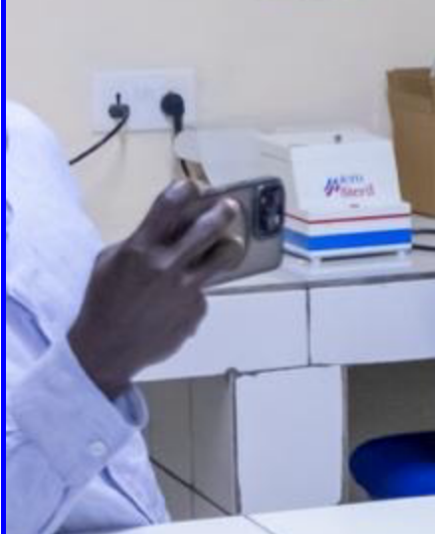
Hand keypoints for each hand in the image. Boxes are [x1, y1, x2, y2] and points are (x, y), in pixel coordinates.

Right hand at [65, 183, 242, 396]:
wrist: (108, 347)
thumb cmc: (104, 300)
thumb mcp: (110, 262)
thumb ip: (141, 241)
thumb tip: (173, 225)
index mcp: (139, 249)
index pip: (168, 205)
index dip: (186, 189)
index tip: (195, 187)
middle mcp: (166, 265)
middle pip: (208, 227)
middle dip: (224, 211)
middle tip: (231, 206)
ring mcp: (186, 288)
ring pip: (225, 257)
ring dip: (228, 248)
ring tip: (228, 246)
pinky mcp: (197, 309)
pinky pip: (204, 291)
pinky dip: (194, 292)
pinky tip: (176, 302)